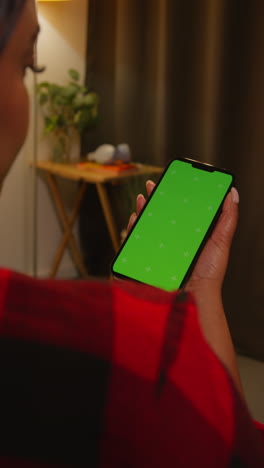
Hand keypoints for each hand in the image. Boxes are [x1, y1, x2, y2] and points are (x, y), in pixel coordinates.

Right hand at [127, 180, 241, 394]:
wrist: (196, 295)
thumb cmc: (210, 271)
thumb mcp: (221, 241)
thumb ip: (228, 218)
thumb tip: (232, 192)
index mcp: (190, 231)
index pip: (180, 208)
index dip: (175, 193)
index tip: (172, 180)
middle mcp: (174, 237)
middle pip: (161, 213)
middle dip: (155, 197)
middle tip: (152, 186)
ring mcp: (160, 246)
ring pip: (147, 224)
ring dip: (142, 209)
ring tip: (143, 199)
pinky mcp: (150, 256)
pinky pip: (138, 240)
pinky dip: (134, 228)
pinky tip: (136, 219)